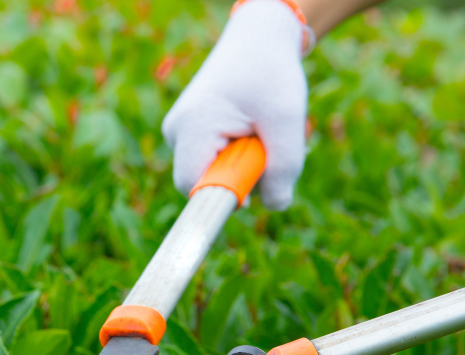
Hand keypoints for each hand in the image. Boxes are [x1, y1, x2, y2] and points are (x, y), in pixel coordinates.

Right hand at [162, 0, 308, 208]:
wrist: (258, 37)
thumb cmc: (271, 72)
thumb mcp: (287, 119)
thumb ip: (284, 166)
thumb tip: (275, 206)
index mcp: (193, 126)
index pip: (194, 186)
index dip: (224, 196)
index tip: (253, 190)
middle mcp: (177, 130)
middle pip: (204, 182)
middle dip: (240, 175)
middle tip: (266, 144)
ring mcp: (179, 131)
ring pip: (210, 172)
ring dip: (242, 163)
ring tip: (260, 129)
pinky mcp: (188, 132)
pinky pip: (212, 160)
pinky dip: (237, 154)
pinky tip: (250, 128)